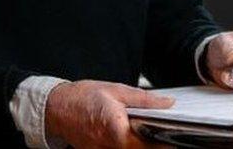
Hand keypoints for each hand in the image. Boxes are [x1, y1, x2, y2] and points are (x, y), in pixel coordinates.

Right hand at [45, 80, 173, 147]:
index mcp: (116, 128)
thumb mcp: (116, 90)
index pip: (147, 144)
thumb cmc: (83, 97)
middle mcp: (109, 146)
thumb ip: (144, 100)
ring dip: (141, 146)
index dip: (164, 143)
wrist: (56, 107)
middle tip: (167, 138)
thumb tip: (168, 104)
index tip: (176, 139)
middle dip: (154, 146)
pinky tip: (133, 139)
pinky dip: (129, 147)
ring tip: (150, 137)